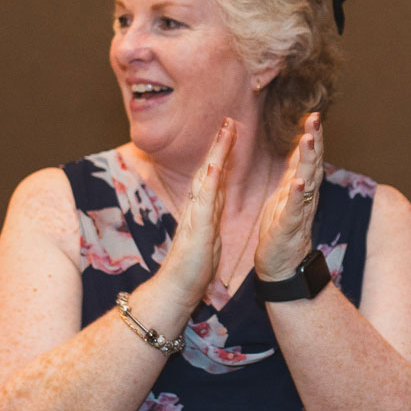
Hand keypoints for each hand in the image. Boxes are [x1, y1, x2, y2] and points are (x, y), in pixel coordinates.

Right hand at [147, 118, 232, 309]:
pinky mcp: (197, 230)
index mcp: (204, 210)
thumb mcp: (208, 237)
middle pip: (209, 170)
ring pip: (207, 179)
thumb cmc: (194, 268)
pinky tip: (214, 166)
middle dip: (220, 144)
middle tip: (229, 120)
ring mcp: (196, 216)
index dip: (222, 154)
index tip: (231, 134)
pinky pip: (204, 203)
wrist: (178, 289)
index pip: (215, 177)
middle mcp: (198, 208)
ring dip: (216, 154)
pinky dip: (209, 183)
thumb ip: (210, 217)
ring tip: (225, 131)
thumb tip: (215, 204)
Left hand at [256, 113, 322, 281]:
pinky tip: (299, 183)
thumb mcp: (288, 193)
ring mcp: (298, 212)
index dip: (313, 136)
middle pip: (312, 164)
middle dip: (314, 141)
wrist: (281, 266)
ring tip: (308, 141)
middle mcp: (304, 197)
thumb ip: (297, 169)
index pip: (309, 158)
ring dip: (308, 161)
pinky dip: (296, 196)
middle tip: (316, 118)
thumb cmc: (282, 229)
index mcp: (300, 188)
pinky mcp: (288, 229)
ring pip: (306, 183)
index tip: (314, 114)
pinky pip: (294, 211)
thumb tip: (304, 144)